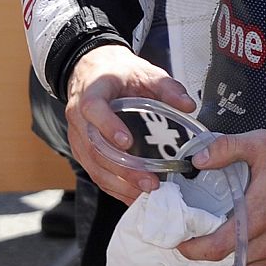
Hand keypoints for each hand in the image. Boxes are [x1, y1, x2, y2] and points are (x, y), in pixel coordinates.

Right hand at [65, 45, 197, 205]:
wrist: (92, 70)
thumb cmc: (117, 72)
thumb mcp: (143, 70)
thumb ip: (166, 87)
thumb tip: (188, 105)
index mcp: (91, 92)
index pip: (93, 109)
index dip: (108, 126)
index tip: (127, 142)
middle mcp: (78, 116)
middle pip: (95, 147)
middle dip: (122, 168)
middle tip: (149, 181)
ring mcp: (77, 135)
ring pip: (93, 165)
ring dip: (119, 182)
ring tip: (146, 192)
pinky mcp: (81, 149)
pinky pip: (94, 171)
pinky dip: (113, 186)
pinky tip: (133, 194)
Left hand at [176, 133, 265, 265]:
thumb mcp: (261, 144)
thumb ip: (226, 148)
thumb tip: (198, 160)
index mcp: (258, 216)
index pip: (217, 248)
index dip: (193, 250)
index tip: (180, 241)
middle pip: (227, 262)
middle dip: (205, 253)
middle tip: (193, 237)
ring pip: (244, 265)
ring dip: (227, 255)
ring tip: (215, 236)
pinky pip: (261, 265)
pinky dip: (247, 256)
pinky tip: (242, 238)